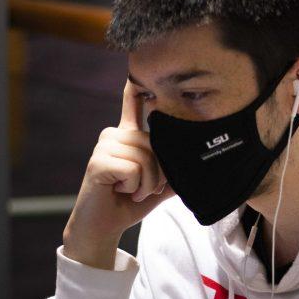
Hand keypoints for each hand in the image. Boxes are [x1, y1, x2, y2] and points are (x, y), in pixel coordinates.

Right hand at [62, 80, 173, 268]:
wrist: (103, 227)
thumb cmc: (129, 203)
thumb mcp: (158, 184)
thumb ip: (174, 169)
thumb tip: (199, 161)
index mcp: (127, 137)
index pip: (132, 104)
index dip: (137, 87)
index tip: (138, 70)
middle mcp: (113, 135)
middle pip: (155, 144)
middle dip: (158, 174)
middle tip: (140, 188)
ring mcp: (104, 146)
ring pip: (146, 158)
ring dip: (146, 183)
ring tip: (130, 190)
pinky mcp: (98, 162)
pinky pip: (134, 170)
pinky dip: (135, 187)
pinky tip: (120, 191)